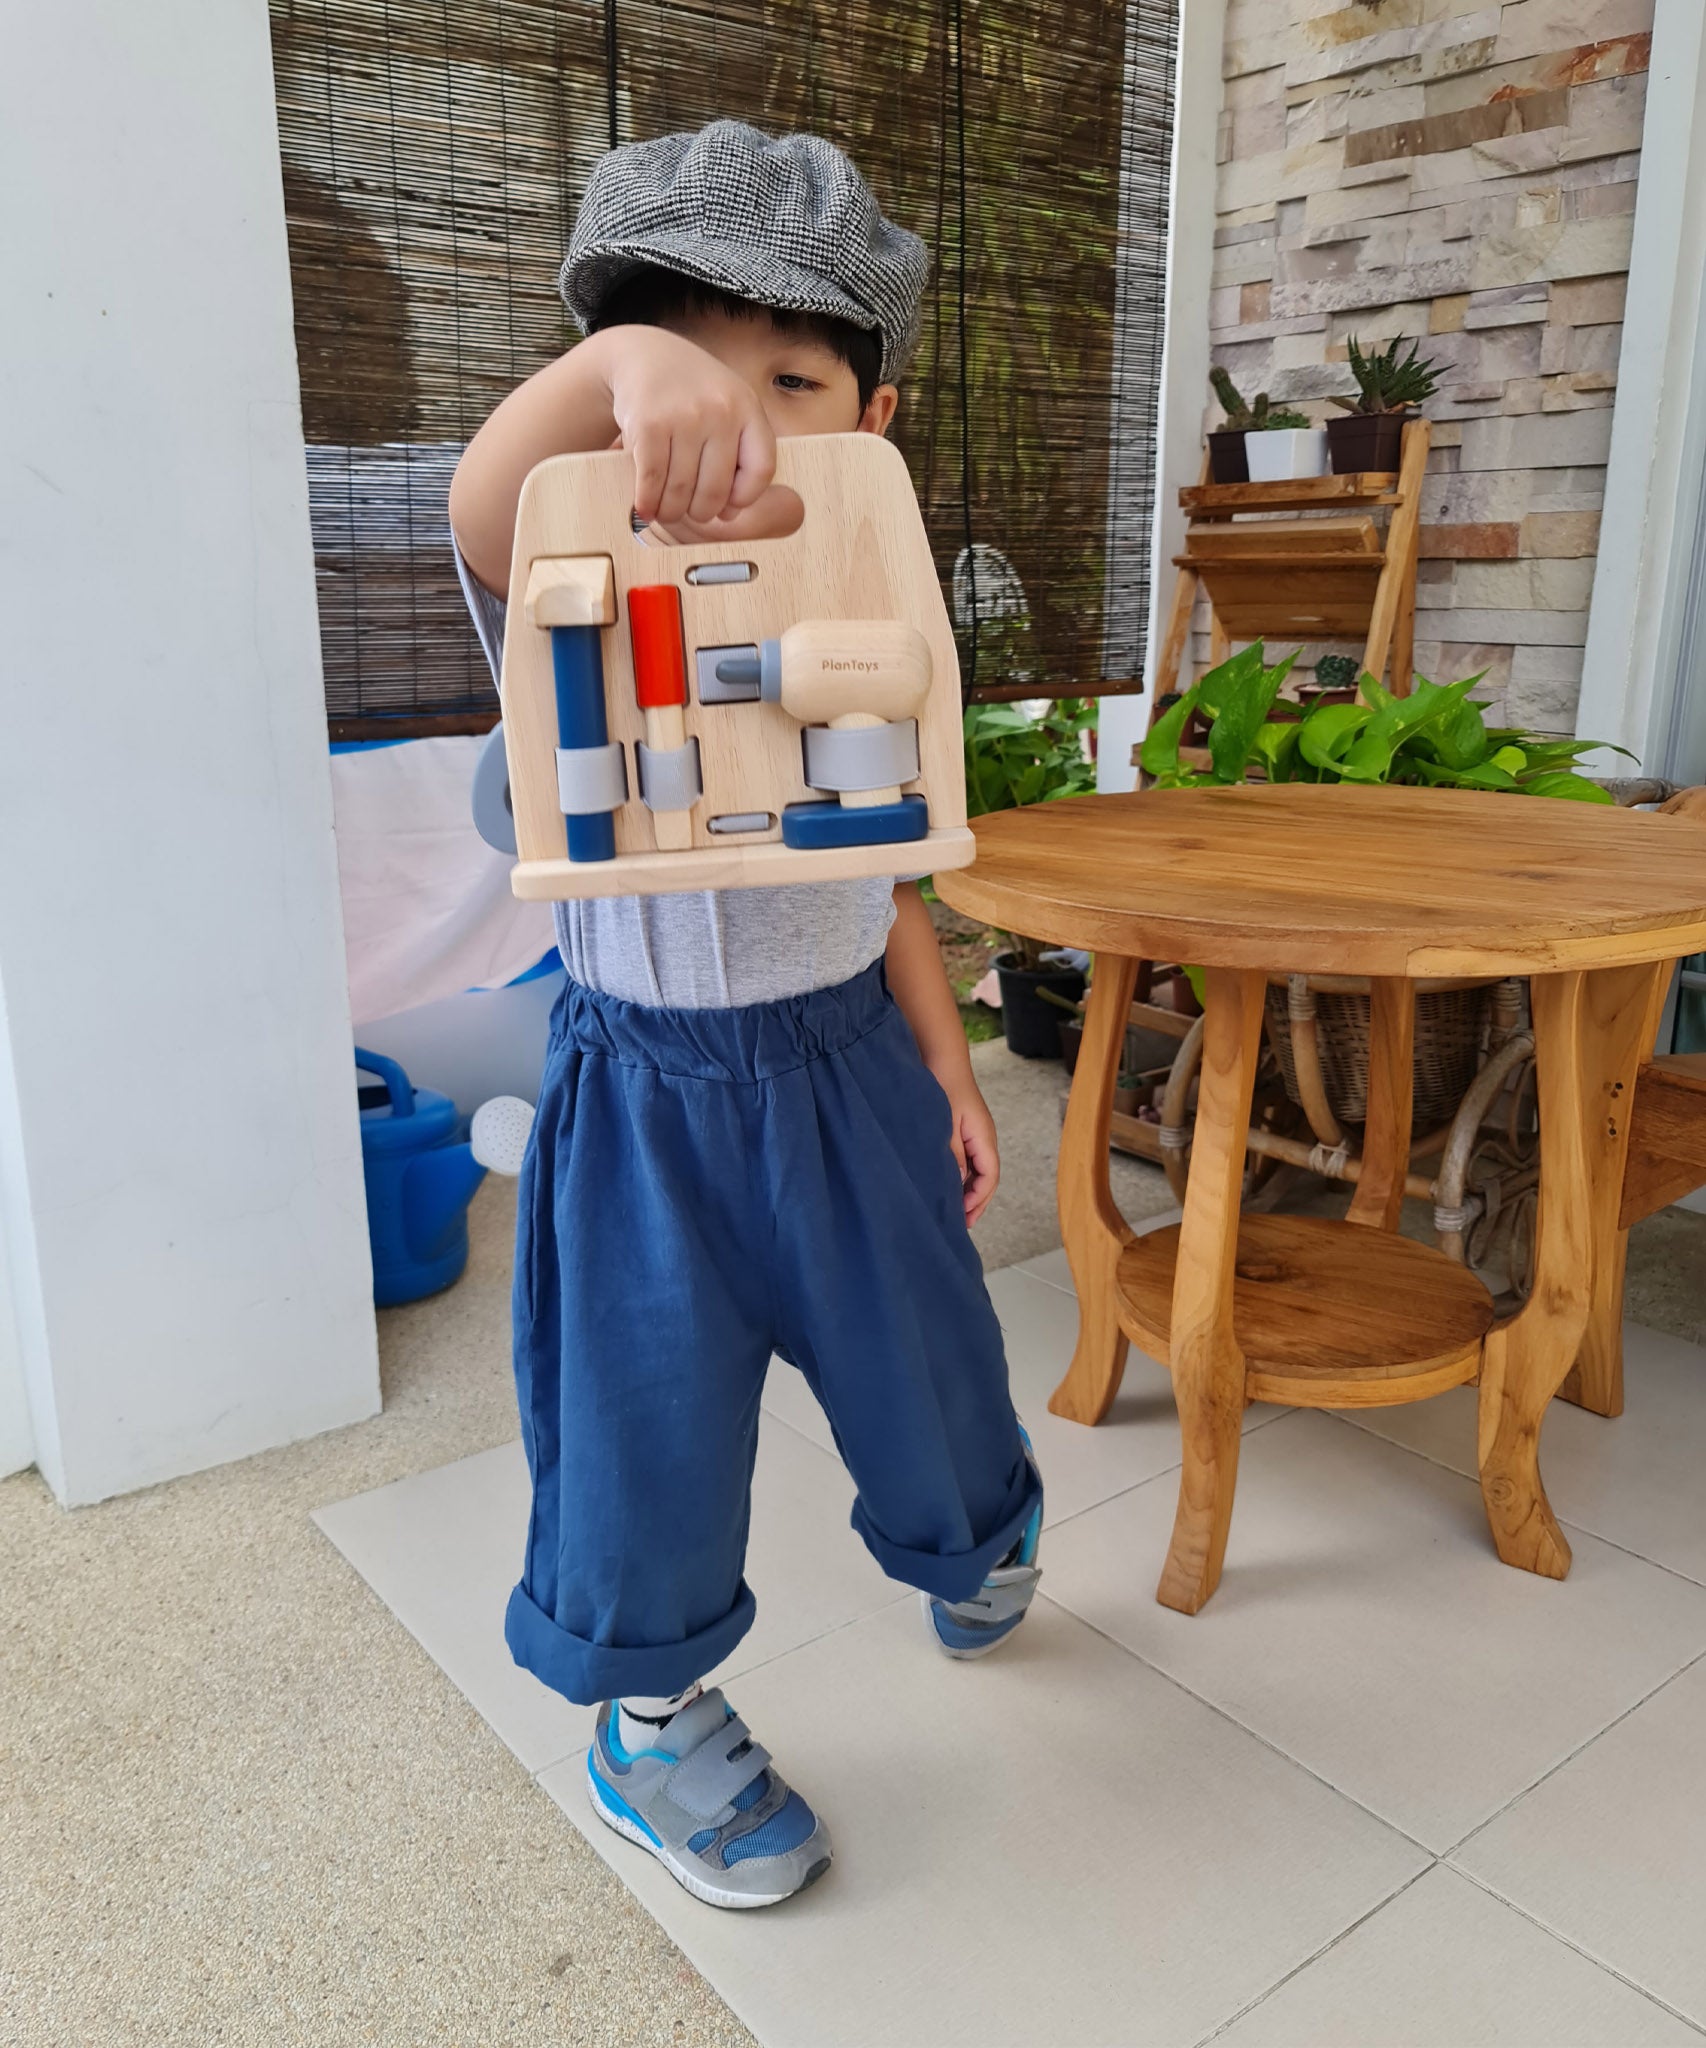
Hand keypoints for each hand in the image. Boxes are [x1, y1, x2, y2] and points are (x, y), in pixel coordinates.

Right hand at [597, 325, 778, 529]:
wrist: (641, 354)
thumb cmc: (689, 391)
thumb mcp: (726, 406)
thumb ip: (737, 452)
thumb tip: (730, 514)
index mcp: (747, 407)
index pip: (760, 470)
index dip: (744, 497)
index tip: (727, 505)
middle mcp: (720, 410)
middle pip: (716, 490)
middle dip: (701, 512)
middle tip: (690, 513)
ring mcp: (684, 416)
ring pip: (681, 491)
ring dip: (671, 511)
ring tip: (666, 512)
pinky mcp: (649, 424)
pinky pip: (652, 480)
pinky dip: (648, 501)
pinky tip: (645, 507)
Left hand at [942, 1077, 1000, 1226]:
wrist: (942, 1059)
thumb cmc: (944, 1088)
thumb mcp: (946, 1125)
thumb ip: (953, 1155)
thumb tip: (959, 1183)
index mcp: (984, 1138)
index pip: (989, 1177)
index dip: (978, 1200)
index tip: (963, 1217)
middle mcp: (984, 1139)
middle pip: (987, 1178)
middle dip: (977, 1202)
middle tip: (962, 1223)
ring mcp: (976, 1135)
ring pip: (978, 1171)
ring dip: (969, 1191)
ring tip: (955, 1210)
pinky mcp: (966, 1132)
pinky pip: (970, 1161)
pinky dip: (963, 1177)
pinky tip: (949, 1185)